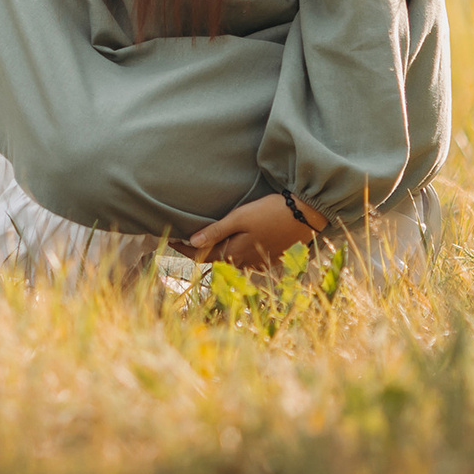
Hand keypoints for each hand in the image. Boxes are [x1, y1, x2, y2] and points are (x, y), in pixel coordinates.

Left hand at [180, 191, 325, 269]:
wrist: (305, 216)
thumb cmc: (270, 212)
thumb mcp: (240, 217)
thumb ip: (216, 231)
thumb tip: (191, 243)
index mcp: (234, 253)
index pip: (201, 255)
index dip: (183, 248)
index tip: (168, 240)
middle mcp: (244, 262)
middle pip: (214, 260)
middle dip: (196, 252)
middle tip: (180, 241)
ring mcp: (258, 261)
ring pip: (229, 262)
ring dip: (214, 254)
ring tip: (202, 244)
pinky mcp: (269, 258)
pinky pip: (245, 261)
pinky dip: (233, 255)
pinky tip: (231, 248)